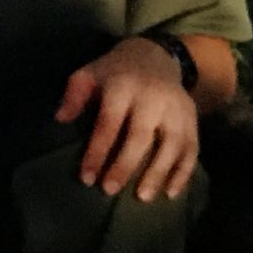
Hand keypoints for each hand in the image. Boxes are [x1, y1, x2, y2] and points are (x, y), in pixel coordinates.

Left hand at [55, 36, 198, 201]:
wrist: (155, 55)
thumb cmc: (115, 71)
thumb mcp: (90, 73)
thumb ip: (74, 95)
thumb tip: (60, 120)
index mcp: (123, 86)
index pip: (109, 123)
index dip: (97, 151)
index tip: (86, 176)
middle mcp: (152, 98)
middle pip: (140, 137)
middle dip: (124, 166)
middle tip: (109, 190)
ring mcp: (176, 110)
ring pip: (171, 146)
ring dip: (157, 174)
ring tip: (142, 197)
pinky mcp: (192, 119)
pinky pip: (192, 150)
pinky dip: (183, 173)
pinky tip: (170, 192)